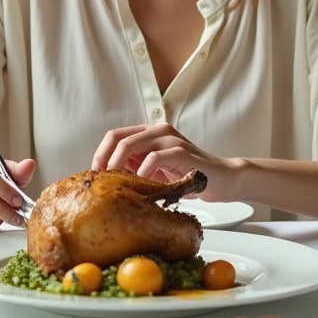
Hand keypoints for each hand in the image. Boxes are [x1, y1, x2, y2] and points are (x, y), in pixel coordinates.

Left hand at [91, 122, 241, 201]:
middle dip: (105, 161)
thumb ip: (135, 167)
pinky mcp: (182, 152)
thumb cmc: (187, 176)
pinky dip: (143, 173)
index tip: (95, 175)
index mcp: (149, 133)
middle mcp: (158, 131)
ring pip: (131, 145)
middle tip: (102, 182)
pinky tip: (142, 186)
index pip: (114, 136)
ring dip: (119, 166)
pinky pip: (154, 158)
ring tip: (118, 185)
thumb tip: (107, 177)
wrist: (222, 179)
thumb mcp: (155, 172)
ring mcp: (170, 139)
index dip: (100, 154)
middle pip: (118, 139)